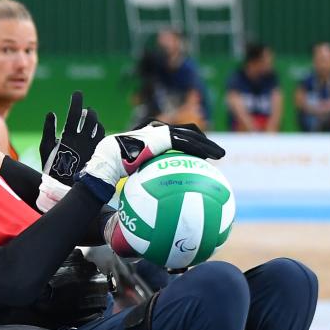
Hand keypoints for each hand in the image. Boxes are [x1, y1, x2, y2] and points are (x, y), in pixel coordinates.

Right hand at [38, 91, 103, 185]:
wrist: (67, 188)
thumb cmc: (53, 168)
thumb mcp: (45, 149)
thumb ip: (48, 130)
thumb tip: (52, 113)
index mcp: (69, 136)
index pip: (75, 112)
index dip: (76, 101)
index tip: (77, 93)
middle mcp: (83, 139)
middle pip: (89, 117)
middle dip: (87, 110)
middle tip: (84, 108)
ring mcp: (92, 146)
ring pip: (97, 125)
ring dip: (94, 118)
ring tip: (89, 117)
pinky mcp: (98, 152)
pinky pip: (102, 136)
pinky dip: (98, 129)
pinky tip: (95, 129)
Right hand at [80, 122, 224, 191]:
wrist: (110, 160)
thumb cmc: (115, 169)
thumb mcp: (132, 172)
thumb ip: (143, 178)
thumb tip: (146, 199)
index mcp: (149, 136)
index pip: (172, 136)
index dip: (186, 143)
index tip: (197, 153)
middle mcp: (156, 130)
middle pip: (185, 132)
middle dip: (201, 140)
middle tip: (213, 153)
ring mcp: (160, 132)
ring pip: (190, 134)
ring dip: (206, 144)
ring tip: (220, 155)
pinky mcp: (163, 136)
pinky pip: (186, 143)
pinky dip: (200, 148)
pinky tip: (210, 158)